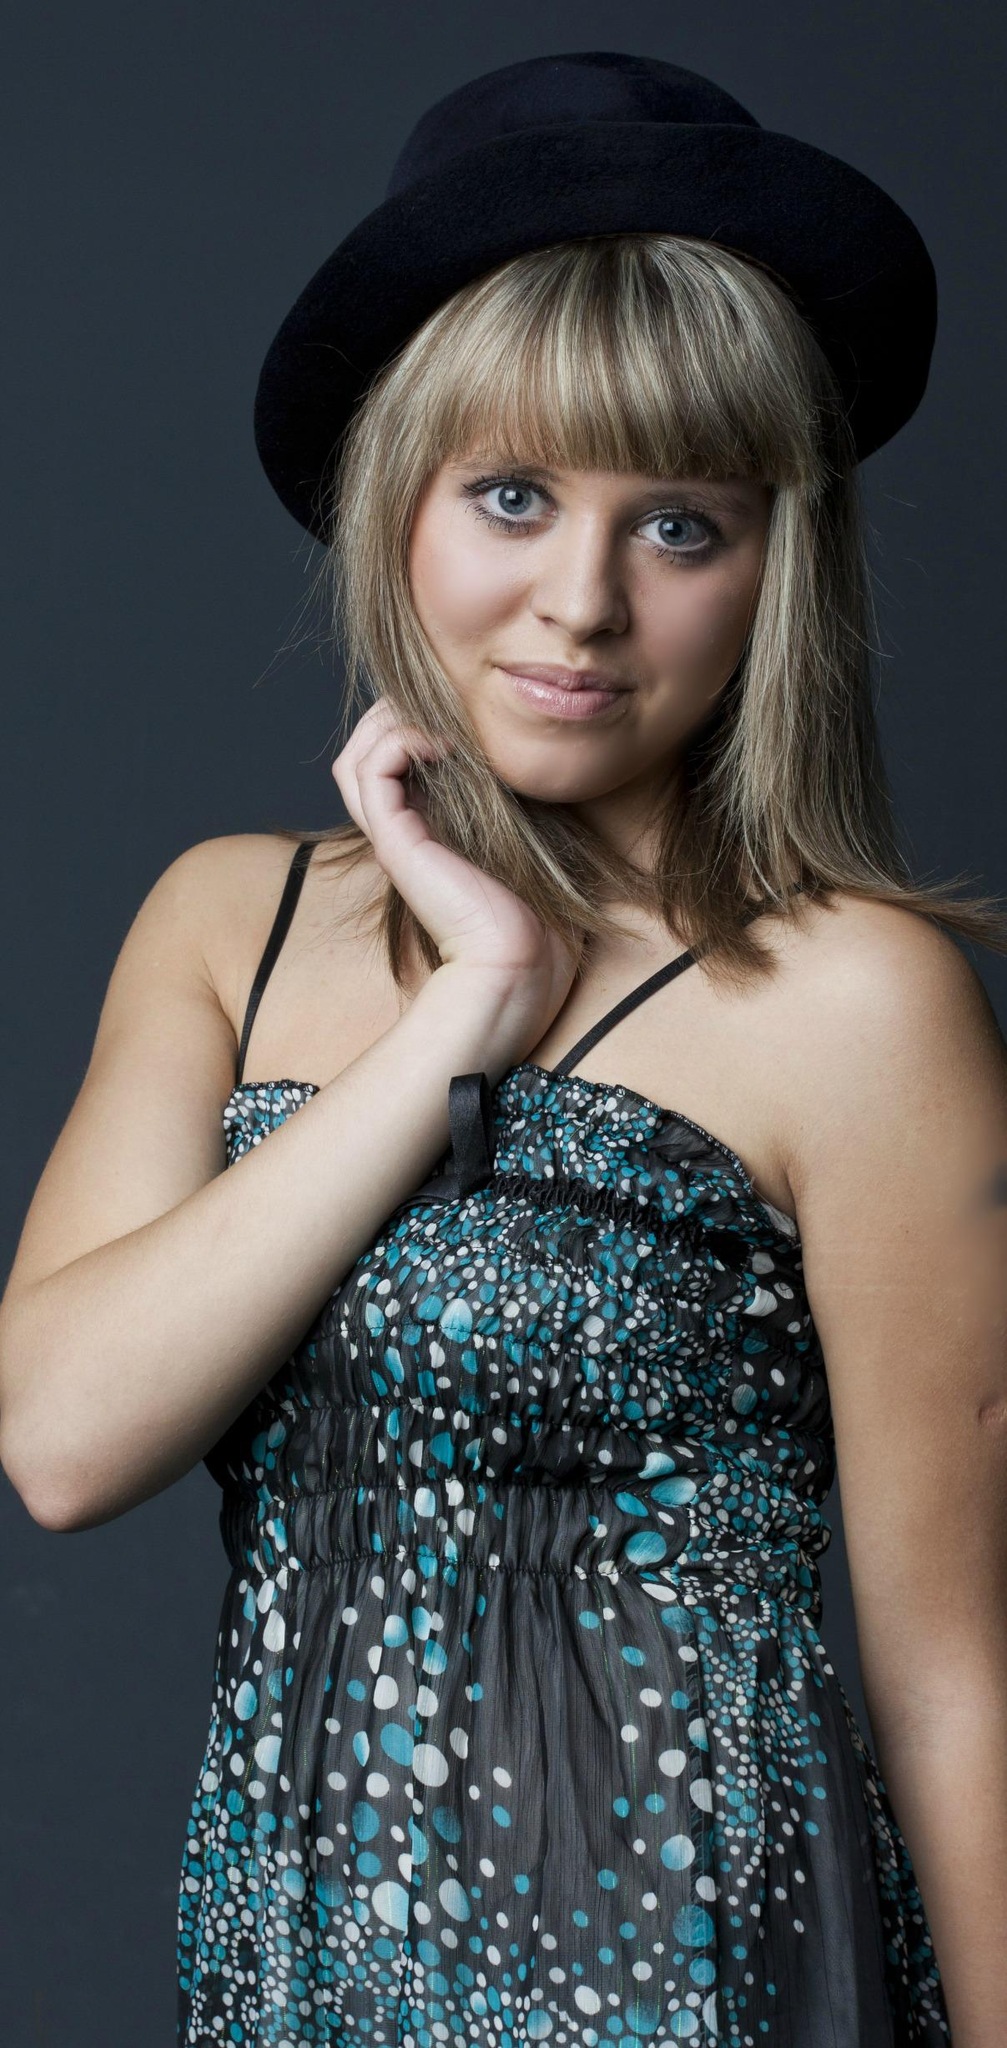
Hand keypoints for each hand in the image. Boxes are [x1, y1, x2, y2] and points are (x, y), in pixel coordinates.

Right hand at [332, 697, 579, 1039]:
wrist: (522, 965)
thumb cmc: (538, 915)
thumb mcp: (532, 839)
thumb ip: (519, 800)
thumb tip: (536, 754)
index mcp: (427, 831)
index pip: (391, 761)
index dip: (417, 722)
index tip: (466, 711)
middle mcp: (402, 831)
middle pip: (364, 751)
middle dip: (398, 712)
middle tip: (447, 704)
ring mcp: (394, 836)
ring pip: (357, 755)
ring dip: (393, 720)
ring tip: (441, 719)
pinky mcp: (396, 841)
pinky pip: (371, 768)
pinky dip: (400, 738)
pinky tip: (443, 743)